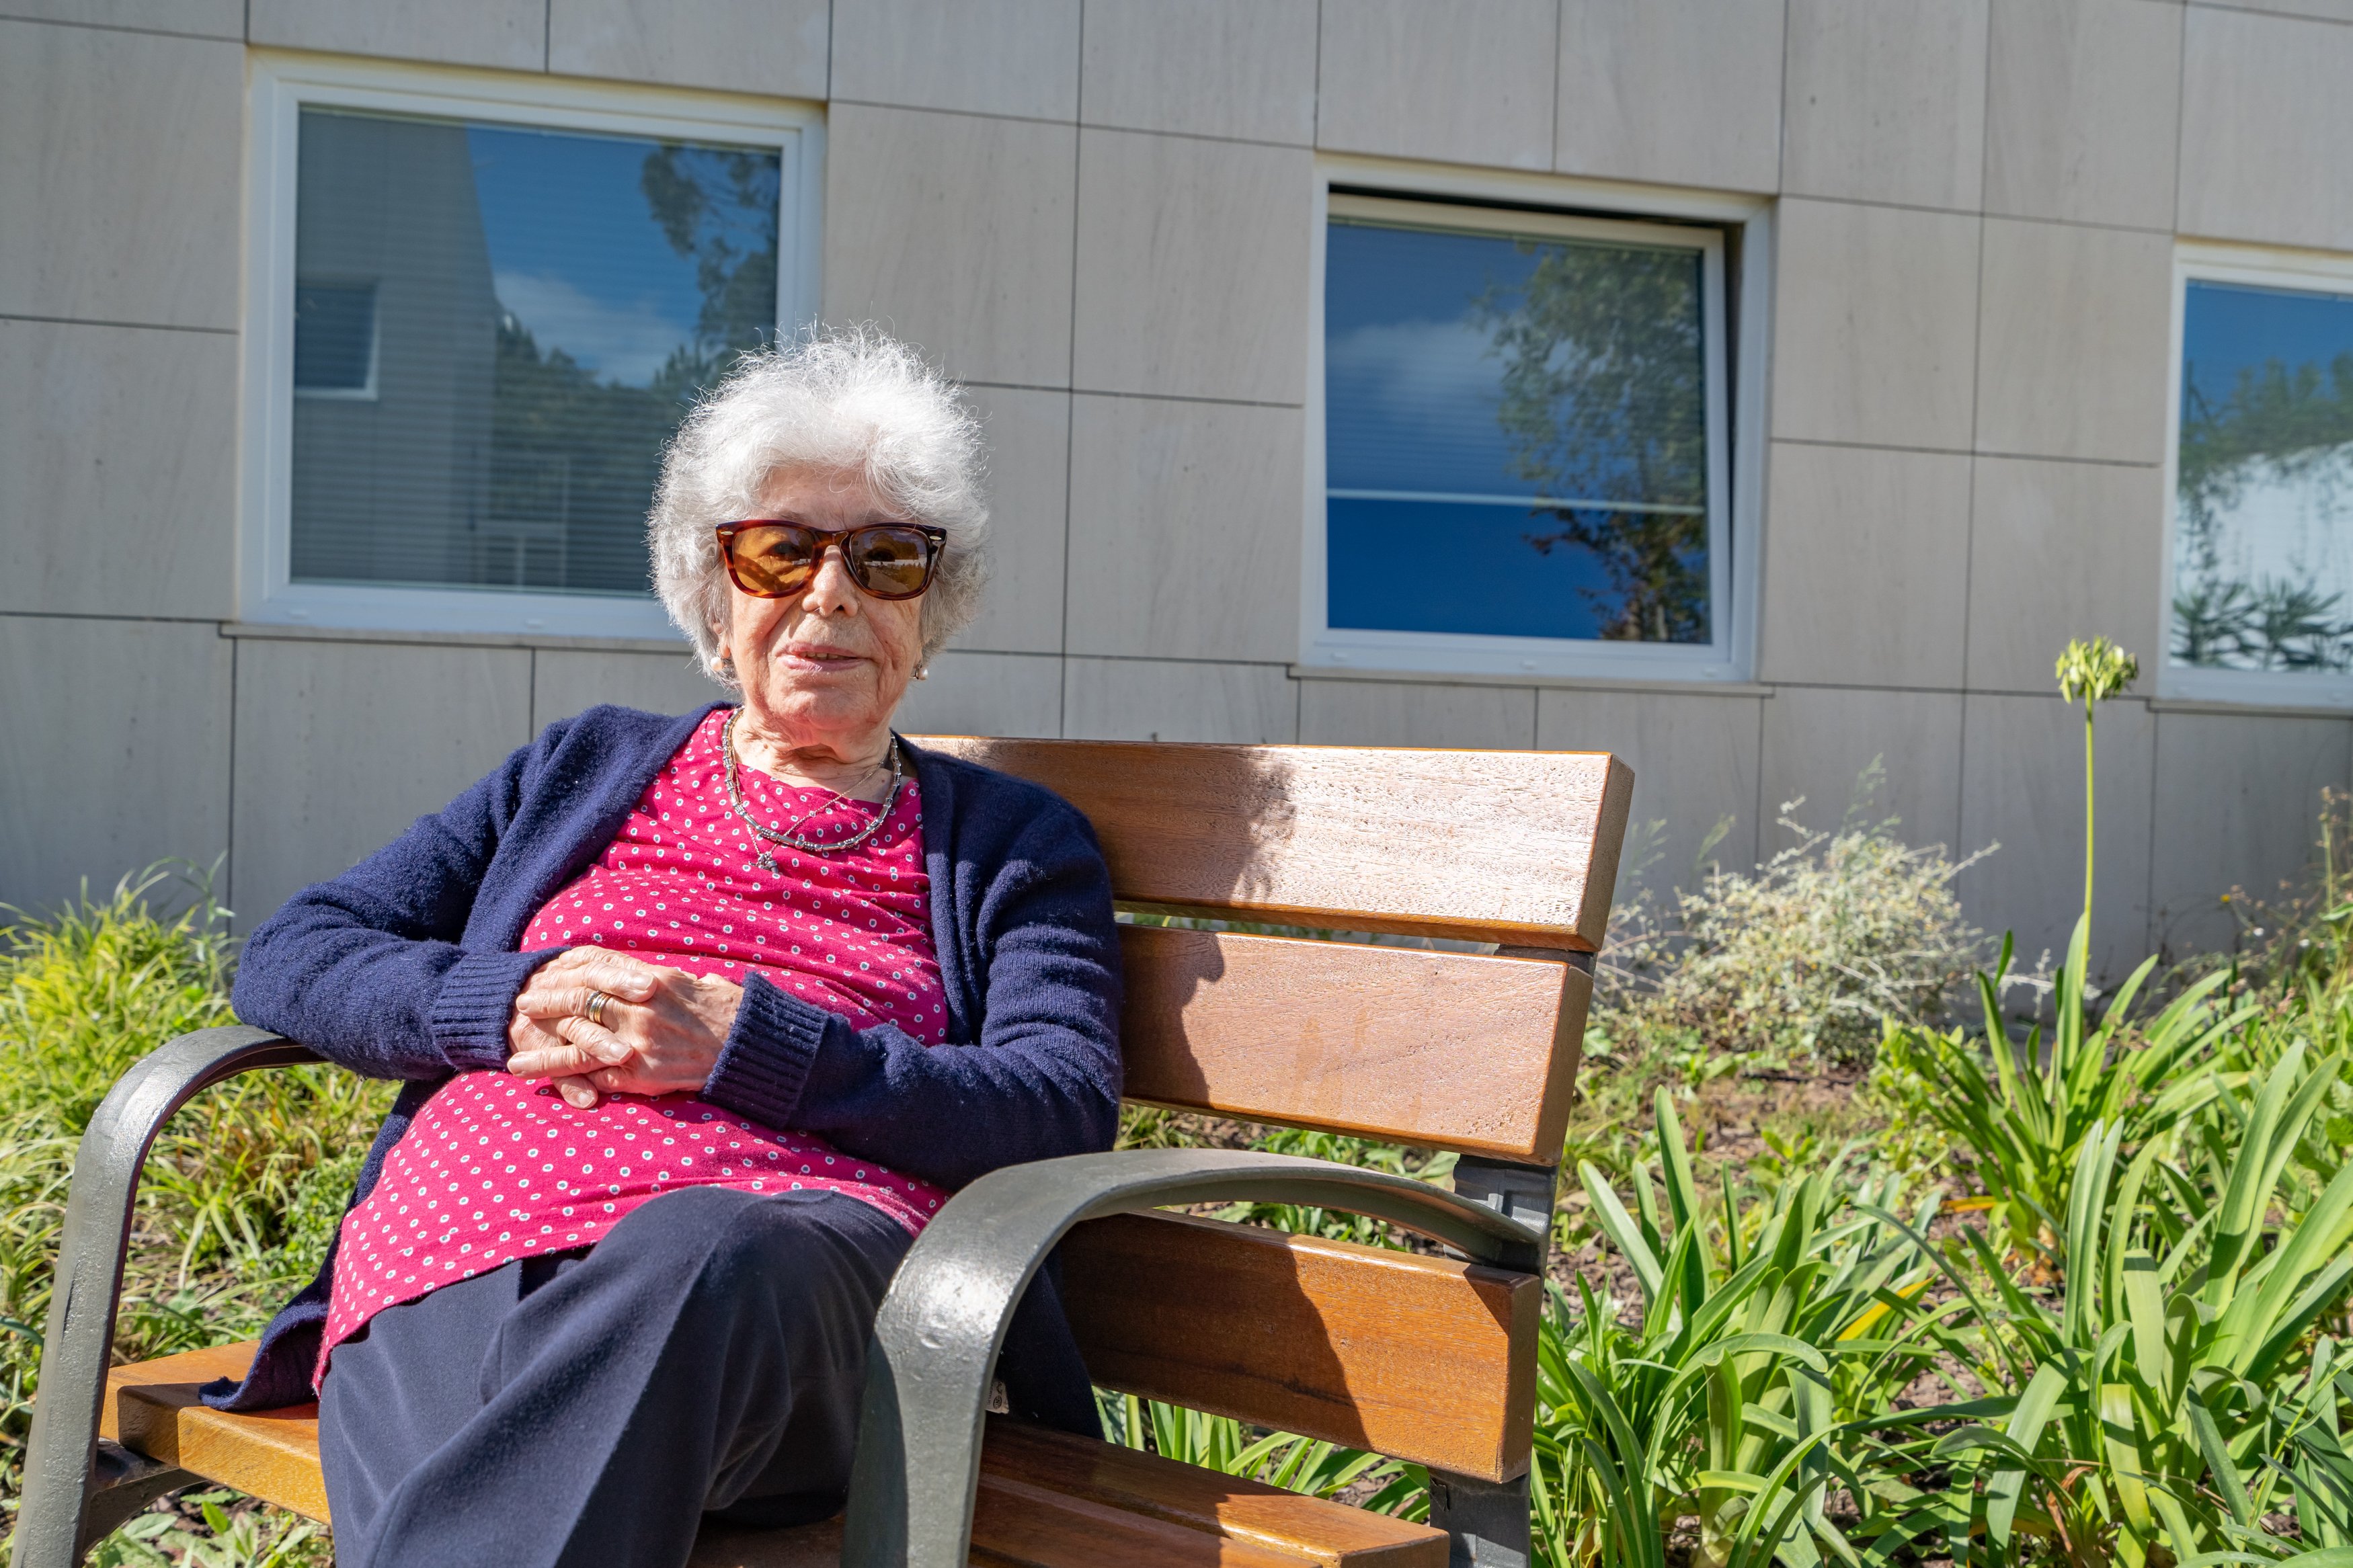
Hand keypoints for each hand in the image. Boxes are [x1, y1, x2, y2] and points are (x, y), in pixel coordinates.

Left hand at [505, 946, 742, 1108]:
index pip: (593, 974)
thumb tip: (625, 974)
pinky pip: (599, 1078)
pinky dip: (573, 1083)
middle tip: (519, 1012)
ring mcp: (637, 1044)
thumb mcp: (685, 980)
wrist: (745, 1044)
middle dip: (545, 1010)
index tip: (540, 980)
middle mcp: (638, 1009)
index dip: (563, 979)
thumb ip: (650, 979)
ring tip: (514, 1064)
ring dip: (544, 1057)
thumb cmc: (720, 1009)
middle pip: (578, 1007)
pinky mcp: (642, 1074)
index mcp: (648, 981)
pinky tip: (550, 1087)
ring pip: (578, 1048)